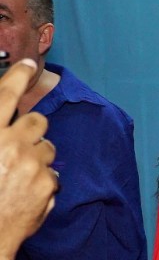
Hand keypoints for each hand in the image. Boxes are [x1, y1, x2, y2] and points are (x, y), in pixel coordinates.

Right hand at [0, 59, 57, 257]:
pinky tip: (24, 195)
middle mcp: (10, 145)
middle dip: (31, 130)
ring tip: (17, 176)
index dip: (17, 76)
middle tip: (19, 145)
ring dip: (37, 157)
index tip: (28, 64)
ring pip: (48, 147)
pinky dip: (42, 183)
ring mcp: (31, 165)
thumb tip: (7, 123)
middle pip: (37, 120)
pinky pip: (52, 174)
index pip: (5, 95)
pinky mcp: (47, 185)